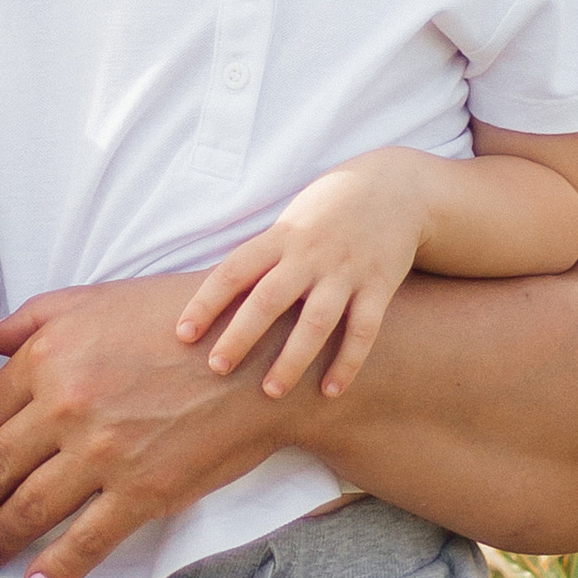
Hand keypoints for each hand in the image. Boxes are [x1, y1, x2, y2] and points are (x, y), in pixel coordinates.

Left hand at [0, 275, 303, 577]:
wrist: (262, 355)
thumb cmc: (181, 319)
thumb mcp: (101, 298)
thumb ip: (36, 318)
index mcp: (50, 356)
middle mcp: (66, 405)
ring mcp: (103, 453)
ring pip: (29, 509)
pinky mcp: (142, 491)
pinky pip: (85, 541)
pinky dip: (54, 571)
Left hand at [173, 156, 429, 401]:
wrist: (395, 186)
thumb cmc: (329, 209)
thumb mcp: (291, 220)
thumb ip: (263, 255)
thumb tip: (218, 296)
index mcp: (281, 236)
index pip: (234, 271)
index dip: (205, 302)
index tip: (182, 334)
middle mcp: (310, 254)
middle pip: (268, 299)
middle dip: (241, 336)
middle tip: (217, 369)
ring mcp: (346, 271)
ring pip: (316, 321)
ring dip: (292, 359)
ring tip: (271, 391)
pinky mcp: (379, 285)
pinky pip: (363, 330)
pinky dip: (348, 362)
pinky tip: (330, 391)